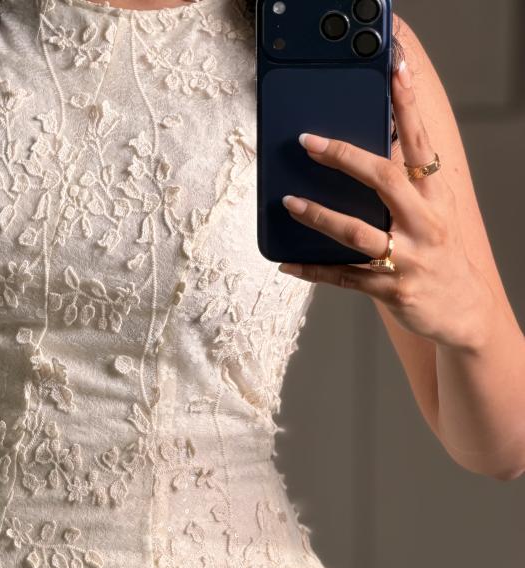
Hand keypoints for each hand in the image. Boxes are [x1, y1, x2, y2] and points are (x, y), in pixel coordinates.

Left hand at [278, 58, 493, 351]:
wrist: (463, 311)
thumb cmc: (440, 256)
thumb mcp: (434, 215)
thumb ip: (408, 187)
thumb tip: (370, 151)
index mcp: (435, 199)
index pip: (421, 143)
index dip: (408, 106)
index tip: (394, 72)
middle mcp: (423, 224)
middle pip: (384, 180)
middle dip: (344, 157)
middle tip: (309, 142)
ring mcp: (406, 259)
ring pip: (356, 233)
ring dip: (319, 215)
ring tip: (289, 203)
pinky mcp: (390, 290)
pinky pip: (344, 277)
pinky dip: (313, 269)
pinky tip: (288, 262)